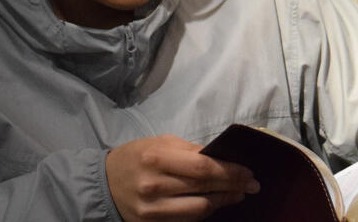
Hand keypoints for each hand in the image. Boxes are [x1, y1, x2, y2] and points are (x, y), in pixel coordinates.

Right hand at [105, 134, 259, 221]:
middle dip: (232, 185)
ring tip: (237, 194)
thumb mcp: (158, 143)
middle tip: (251, 183)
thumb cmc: (136, 157)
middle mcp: (154, 184)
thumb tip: (220, 157)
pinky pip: (187, 221)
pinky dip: (205, 212)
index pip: (201, 167)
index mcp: (155, 157)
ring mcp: (153, 209)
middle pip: (203, 188)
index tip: (247, 172)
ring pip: (199, 210)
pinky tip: (215, 203)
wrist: (105, 183)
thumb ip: (188, 150)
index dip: (229, 171)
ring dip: (222, 201)